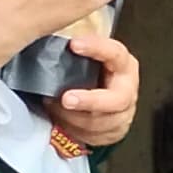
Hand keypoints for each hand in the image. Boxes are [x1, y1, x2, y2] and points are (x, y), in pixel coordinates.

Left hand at [40, 30, 139, 150]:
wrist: (99, 100)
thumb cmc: (90, 74)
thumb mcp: (86, 58)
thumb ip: (75, 50)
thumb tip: (45, 36)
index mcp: (123, 64)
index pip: (115, 53)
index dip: (96, 48)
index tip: (74, 44)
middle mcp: (127, 88)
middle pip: (115, 99)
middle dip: (89, 101)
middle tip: (66, 99)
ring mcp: (124, 112)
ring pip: (102, 122)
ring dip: (74, 117)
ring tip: (54, 107)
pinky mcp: (116, 131)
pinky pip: (95, 136)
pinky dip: (75, 129)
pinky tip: (62, 119)